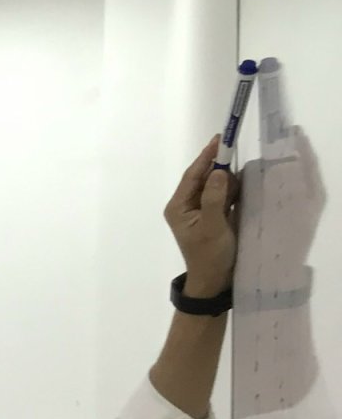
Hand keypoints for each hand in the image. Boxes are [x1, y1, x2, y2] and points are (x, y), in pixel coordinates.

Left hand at [165, 136, 238, 296]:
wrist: (215, 279)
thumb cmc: (210, 255)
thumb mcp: (212, 226)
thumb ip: (215, 198)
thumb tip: (218, 171)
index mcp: (178, 206)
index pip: (192, 175)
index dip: (207, 157)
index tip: (221, 139)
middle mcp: (185, 205)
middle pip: (204, 177)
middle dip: (221, 173)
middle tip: (234, 179)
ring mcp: (199, 209)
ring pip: (216, 184)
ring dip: (228, 184)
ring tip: (234, 203)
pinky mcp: (212, 213)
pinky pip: (223, 194)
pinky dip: (232, 192)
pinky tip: (239, 197)